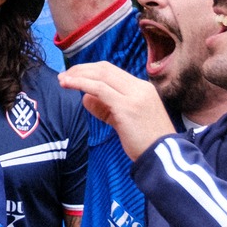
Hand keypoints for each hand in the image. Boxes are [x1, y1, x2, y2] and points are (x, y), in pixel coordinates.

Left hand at [60, 61, 176, 160]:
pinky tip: (69, 85)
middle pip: (104, 68)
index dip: (90, 70)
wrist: (163, 158)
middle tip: (64, 76)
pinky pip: (99, 89)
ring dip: (78, 75)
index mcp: (142, 88)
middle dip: (81, 69)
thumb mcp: (125, 120)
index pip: (111, 70)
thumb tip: (85, 97)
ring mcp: (134, 96)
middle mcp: (139, 88)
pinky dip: (81, 84)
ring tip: (62, 80)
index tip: (74, 75)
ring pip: (101, 75)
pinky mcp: (126, 106)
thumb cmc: (145, 142)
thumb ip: (106, 108)